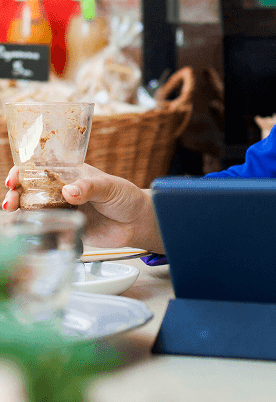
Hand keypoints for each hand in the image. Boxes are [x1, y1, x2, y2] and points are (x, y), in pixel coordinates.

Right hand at [3, 164, 162, 252]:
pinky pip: (44, 229)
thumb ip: (90, 188)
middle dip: (14, 193)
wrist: (136, 222)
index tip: (14, 178)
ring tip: (12, 213)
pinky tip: (26, 233)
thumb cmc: (124, 197)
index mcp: (70, 175)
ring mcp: (61, 211)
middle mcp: (61, 191)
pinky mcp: (65, 229)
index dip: (23, 171)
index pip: (41, 168)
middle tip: (9, 201)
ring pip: (32, 209)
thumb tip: (69, 192)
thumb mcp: (109, 186)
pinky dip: (32, 231)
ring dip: (18, 211)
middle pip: (30, 189)